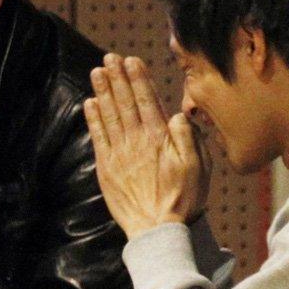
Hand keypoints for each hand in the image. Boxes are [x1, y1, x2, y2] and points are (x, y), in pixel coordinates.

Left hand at [83, 55, 207, 237]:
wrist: (157, 229)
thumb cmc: (183, 199)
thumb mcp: (198, 167)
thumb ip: (189, 138)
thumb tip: (178, 114)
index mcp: (159, 138)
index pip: (147, 100)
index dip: (138, 78)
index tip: (131, 60)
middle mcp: (137, 141)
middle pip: (125, 102)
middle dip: (118, 78)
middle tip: (110, 58)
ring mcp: (119, 153)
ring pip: (109, 115)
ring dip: (103, 91)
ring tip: (97, 71)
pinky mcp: (106, 168)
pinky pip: (98, 137)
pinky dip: (93, 118)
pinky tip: (90, 103)